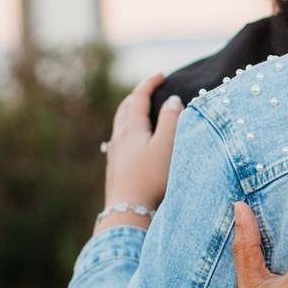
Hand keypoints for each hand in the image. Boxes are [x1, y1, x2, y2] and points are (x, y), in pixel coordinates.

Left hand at [95, 73, 182, 234]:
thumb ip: (172, 119)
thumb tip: (172, 100)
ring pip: (120, 124)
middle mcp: (120, 137)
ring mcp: (115, 153)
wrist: (128, 212)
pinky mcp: (115, 168)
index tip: (161, 75)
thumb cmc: (152, 178)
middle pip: (125, 108)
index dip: (149, 83)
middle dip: (138, 95)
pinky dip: (128, 129)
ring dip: (131, 111)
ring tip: (141, 111)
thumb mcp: (167, 145)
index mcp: (132, 128)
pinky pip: (119, 139)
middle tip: (152, 90)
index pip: (138, 97)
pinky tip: (130, 141)